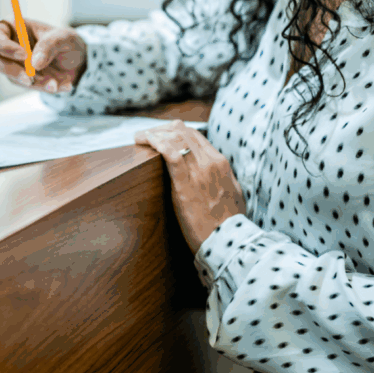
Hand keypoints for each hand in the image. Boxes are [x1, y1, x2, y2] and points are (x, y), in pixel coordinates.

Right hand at [0, 18, 86, 93]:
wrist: (77, 61)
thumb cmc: (65, 42)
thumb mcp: (64, 38)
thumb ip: (50, 45)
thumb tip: (34, 63)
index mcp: (13, 26)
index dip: (3, 46)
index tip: (24, 55)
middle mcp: (6, 45)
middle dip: (10, 70)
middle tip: (31, 78)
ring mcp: (10, 63)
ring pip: (10, 76)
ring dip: (34, 82)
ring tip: (56, 82)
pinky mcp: (18, 78)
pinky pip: (25, 86)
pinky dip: (42, 87)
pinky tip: (59, 84)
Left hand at [134, 121, 246, 253]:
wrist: (228, 242)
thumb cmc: (230, 223)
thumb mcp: (233, 193)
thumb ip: (224, 179)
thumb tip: (217, 174)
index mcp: (221, 163)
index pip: (194, 135)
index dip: (174, 131)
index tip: (161, 135)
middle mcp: (210, 162)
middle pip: (182, 132)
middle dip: (161, 129)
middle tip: (146, 135)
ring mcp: (199, 172)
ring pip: (175, 138)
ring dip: (154, 134)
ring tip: (140, 137)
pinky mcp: (185, 185)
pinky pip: (170, 154)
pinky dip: (156, 142)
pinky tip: (145, 140)